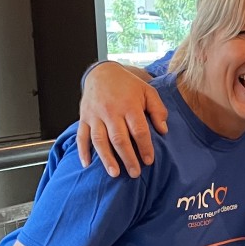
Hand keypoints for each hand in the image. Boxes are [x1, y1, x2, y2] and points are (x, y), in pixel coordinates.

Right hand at [77, 63, 167, 177]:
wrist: (102, 72)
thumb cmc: (128, 85)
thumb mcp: (148, 92)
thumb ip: (158, 110)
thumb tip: (163, 130)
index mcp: (129, 105)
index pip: (138, 130)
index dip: (145, 147)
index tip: (149, 161)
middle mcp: (110, 111)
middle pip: (119, 139)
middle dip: (127, 158)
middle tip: (135, 173)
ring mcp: (95, 115)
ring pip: (99, 140)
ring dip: (106, 158)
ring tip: (114, 173)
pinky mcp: (84, 118)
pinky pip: (81, 136)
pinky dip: (83, 151)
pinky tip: (87, 164)